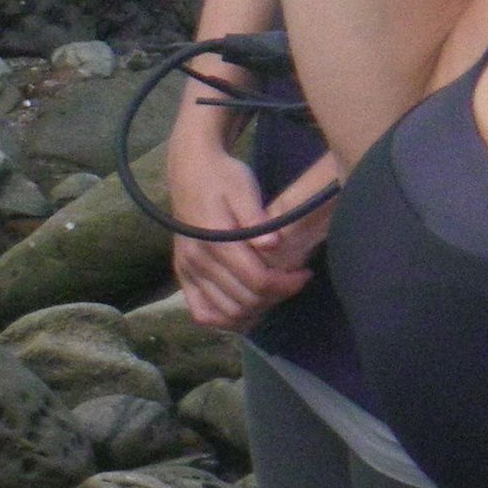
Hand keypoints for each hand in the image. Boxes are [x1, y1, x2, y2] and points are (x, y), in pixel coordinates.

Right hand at [163, 120, 325, 329]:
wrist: (189, 168)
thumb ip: (256, 217)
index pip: (257, 280)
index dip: (287, 285)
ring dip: (254, 310)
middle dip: (275, 297)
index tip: (305, 274)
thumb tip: (272, 244)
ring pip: (225, 312)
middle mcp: (197, 260)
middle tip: (292, 281)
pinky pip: (201, 312)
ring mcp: (186, 269)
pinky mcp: (182, 273)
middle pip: (244, 301)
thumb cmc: (224, 176)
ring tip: (271, 292)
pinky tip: (246, 307)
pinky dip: (225, 318)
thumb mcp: (244, 188)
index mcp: (214, 240)